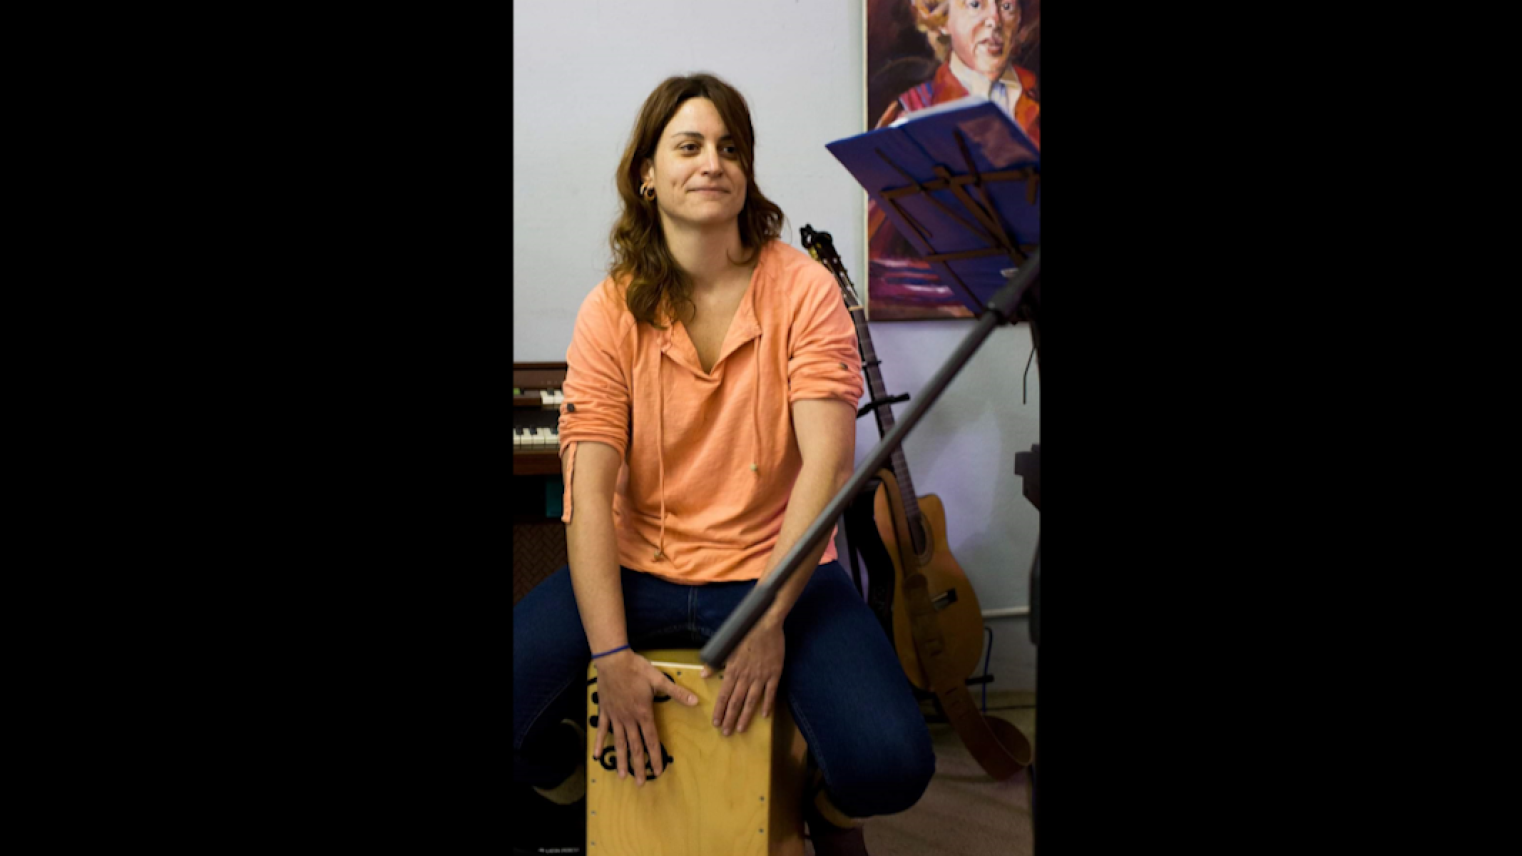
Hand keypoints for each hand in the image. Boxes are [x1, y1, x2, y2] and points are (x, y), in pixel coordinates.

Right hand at [592, 650, 698, 785]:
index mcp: (643, 714)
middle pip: (635, 747)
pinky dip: (600, 743)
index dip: (655, 757)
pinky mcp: (605, 712)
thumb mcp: (658, 679)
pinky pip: (602, 730)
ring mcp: (615, 717)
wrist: (612, 660)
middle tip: (639, 783)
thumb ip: (676, 692)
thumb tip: (695, 702)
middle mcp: (629, 719)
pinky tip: (597, 756)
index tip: (658, 772)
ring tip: (622, 776)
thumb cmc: (636, 669)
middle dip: (638, 766)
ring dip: (621, 760)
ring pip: (618, 743)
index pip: (651, 740)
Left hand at [702, 620, 783, 736]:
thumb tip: (703, 674)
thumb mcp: (727, 647)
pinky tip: (764, 715)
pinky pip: (770, 693)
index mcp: (733, 670)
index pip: (724, 695)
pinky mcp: (774, 674)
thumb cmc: (744, 634)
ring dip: (745, 716)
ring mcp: (761, 676)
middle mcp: (746, 677)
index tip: (716, 722)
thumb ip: (715, 663)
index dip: (719, 710)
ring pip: (751, 701)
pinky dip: (767, 704)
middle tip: (726, 733)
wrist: (766, 624)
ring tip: (741, 729)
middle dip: (730, 718)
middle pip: (736, 701)